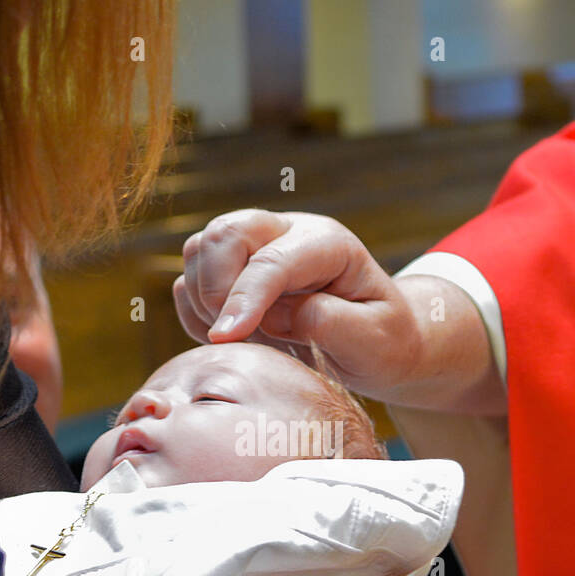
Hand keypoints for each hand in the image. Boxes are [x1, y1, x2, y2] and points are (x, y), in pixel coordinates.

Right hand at [177, 210, 499, 412]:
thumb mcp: (374, 340)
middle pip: (224, 232)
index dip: (245, 297)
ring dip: (204, 302)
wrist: (381, 342)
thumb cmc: (384, 341)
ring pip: (199, 251)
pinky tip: (235, 339)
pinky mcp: (233, 271)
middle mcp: (286, 233)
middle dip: (215, 288)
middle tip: (235, 338)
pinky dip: (197, 314)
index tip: (226, 337)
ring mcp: (256, 248)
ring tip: (246, 341)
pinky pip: (190, 283)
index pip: (273, 260)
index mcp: (327, 243)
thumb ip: (326, 323)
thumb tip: (274, 316)